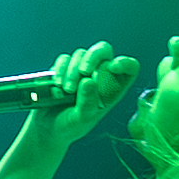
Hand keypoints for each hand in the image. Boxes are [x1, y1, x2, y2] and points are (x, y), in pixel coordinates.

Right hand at [25, 43, 140, 158]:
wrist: (49, 128)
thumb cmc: (72, 126)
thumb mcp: (82, 118)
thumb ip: (87, 102)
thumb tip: (88, 81)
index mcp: (113, 88)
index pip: (129, 68)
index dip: (125, 63)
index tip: (113, 67)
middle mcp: (99, 75)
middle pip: (104, 50)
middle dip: (94, 57)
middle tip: (84, 71)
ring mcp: (81, 70)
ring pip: (81, 54)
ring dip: (73, 71)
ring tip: (67, 90)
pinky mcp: (64, 69)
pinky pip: (64, 60)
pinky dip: (61, 70)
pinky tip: (58, 86)